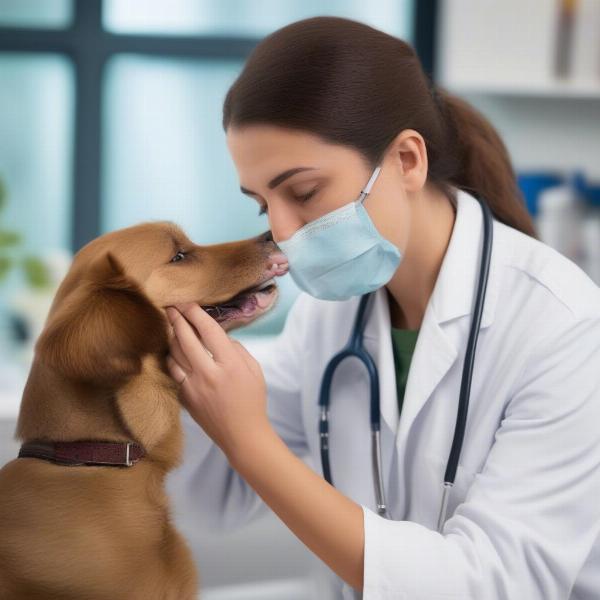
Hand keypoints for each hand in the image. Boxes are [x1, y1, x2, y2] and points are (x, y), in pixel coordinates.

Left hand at [165, 302, 271, 457]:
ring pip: (175, 354)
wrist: (242, 435)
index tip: (188, 302)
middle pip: (186, 338)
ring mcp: (194, 387)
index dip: (196, 313)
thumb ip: (237, 349)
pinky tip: (174, 351)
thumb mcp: (254, 370)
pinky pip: (174, 371)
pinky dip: (172, 358)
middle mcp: (209, 373)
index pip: (209, 330)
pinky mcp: (185, 397)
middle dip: (176, 318)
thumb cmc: (253, 401)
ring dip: (171, 336)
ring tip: (171, 325)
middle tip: (171, 306)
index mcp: (230, 364)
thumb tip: (220, 337)